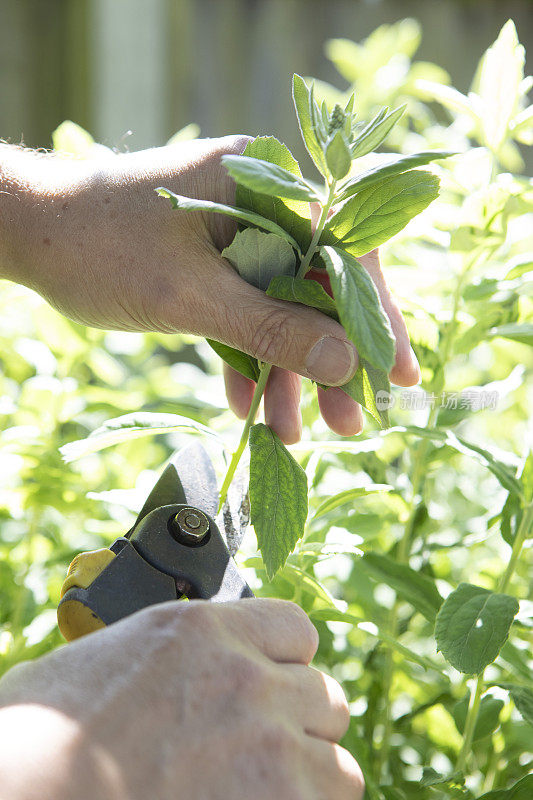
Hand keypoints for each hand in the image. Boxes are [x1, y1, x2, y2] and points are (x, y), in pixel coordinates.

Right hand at [0, 599, 363, 799]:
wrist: (25, 798)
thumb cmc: (40, 743)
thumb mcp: (106, 660)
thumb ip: (171, 656)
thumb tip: (186, 671)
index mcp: (203, 631)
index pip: (297, 630)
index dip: (285, 663)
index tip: (270, 686)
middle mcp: (246, 681)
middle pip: (324, 697)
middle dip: (297, 725)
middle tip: (257, 752)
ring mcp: (268, 749)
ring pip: (337, 763)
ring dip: (307, 780)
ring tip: (258, 793)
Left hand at [1, 137, 418, 442]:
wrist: (31, 236)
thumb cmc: (103, 249)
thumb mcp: (193, 298)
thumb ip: (271, 328)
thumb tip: (347, 364)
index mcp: (264, 185)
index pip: (346, 251)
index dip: (376, 316)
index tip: (397, 374)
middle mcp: (260, 205)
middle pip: (319, 289)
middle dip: (329, 361)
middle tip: (349, 424)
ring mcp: (237, 235)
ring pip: (282, 309)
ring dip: (288, 371)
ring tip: (293, 433)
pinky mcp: (214, 263)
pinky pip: (245, 313)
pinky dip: (248, 358)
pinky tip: (249, 406)